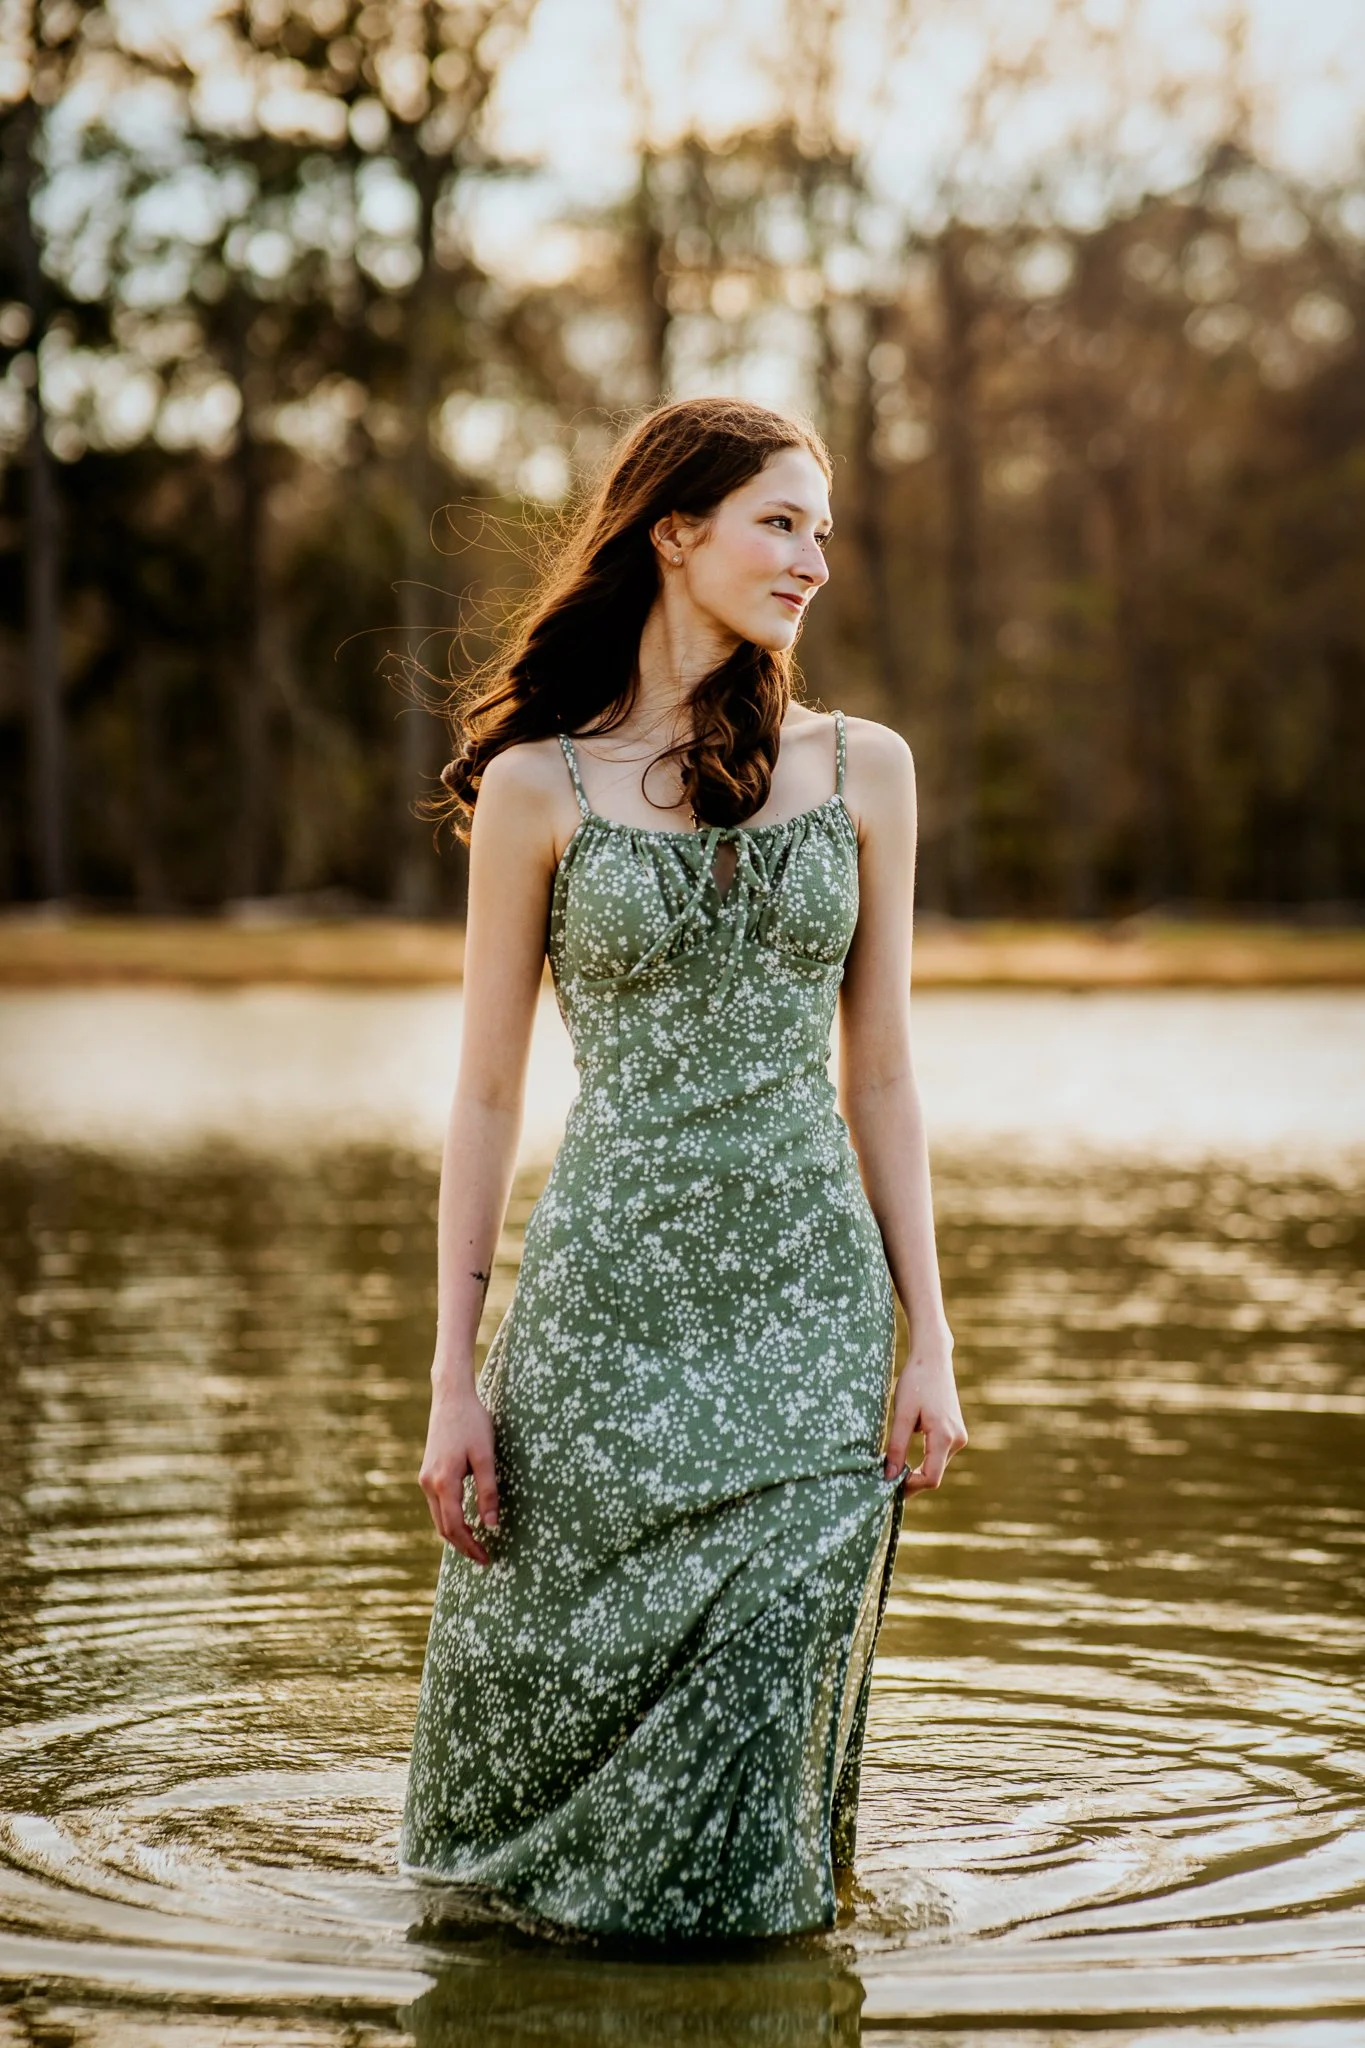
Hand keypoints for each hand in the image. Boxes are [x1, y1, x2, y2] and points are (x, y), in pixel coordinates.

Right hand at [419, 1379, 499, 1565]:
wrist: (451, 1396)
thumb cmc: (473, 1423)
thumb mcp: (486, 1456)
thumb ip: (489, 1492)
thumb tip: (492, 1526)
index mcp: (444, 1482)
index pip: (455, 1527)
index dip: (470, 1546)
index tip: (487, 1558)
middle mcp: (429, 1483)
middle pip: (443, 1527)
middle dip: (463, 1545)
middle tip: (484, 1558)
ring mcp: (425, 1477)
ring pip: (438, 1516)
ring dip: (456, 1533)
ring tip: (477, 1544)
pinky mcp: (427, 1471)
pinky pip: (437, 1504)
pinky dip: (450, 1517)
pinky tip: (465, 1520)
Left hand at [884, 1345, 967, 1492]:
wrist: (933, 1359)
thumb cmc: (915, 1383)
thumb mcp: (902, 1415)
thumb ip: (897, 1447)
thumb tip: (889, 1477)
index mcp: (945, 1437)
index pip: (931, 1478)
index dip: (910, 1486)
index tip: (888, 1485)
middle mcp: (957, 1440)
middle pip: (934, 1474)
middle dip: (912, 1480)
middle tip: (886, 1479)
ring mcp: (959, 1436)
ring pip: (937, 1465)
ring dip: (917, 1469)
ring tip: (893, 1466)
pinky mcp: (956, 1432)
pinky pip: (939, 1455)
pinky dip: (924, 1459)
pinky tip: (906, 1456)